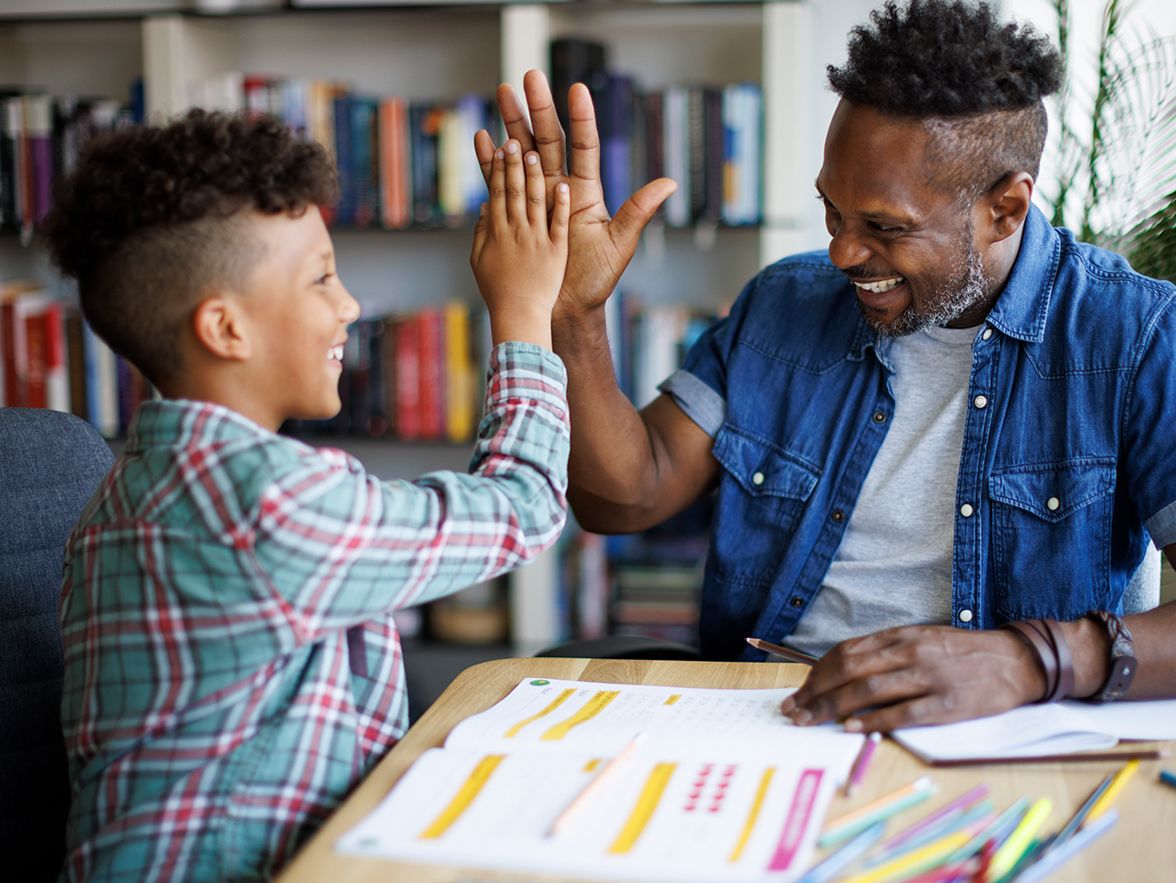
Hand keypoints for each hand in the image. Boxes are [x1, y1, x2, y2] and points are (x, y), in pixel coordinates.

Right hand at [469, 139, 569, 348]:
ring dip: (534, 176)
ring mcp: (538, 240)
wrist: (521, 319)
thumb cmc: (499, 293)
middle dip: (514, 163)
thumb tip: (484, 207)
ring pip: (535, 200)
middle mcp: (518, 231)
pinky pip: (558, 225)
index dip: (498, 168)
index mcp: (499, 231)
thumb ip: (482, 233)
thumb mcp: (479, 262)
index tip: (499, 146)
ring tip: (535, 152)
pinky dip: (560, 207)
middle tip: (513, 138)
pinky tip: (563, 187)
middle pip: (515, 189)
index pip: (499, 191)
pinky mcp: (555, 252)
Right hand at [474, 71, 676, 321]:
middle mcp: (560, 188)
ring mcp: (535, 198)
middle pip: (547, 140)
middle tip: (528, 77)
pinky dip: (490, 161)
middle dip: (538, 108)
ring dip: (511, 124)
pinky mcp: (516, 213)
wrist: (566, 308)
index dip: (581, 118)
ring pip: (522, 153)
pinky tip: (483, 137)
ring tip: (502, 93)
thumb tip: (669, 184)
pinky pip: (500, 182)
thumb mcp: (619, 244)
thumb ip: (638, 211)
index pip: (583, 146)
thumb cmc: (596, 280)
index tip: (576, 89)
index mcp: (585, 191)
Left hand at [778, 626, 1047, 731]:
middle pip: (850, 672)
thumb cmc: (962, 653)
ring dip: (833, 707)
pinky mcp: (947, 703)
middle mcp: (910, 653)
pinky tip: (851, 728)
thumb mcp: (921, 639)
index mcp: (901, 637)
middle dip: (816, 693)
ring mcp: (928, 677)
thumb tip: (843, 671)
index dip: (816, 674)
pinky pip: (903, 712)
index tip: (798, 692)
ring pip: (869, 691)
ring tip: (811, 721)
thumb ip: (886, 652)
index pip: (846, 653)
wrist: (1015, 660)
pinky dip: (874, 720)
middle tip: (794, 711)